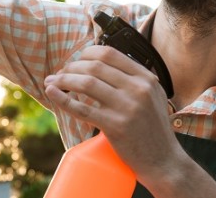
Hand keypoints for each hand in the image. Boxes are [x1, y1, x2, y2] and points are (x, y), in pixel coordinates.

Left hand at [44, 45, 181, 177]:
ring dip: (63, 80)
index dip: (86, 54)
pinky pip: (82, 109)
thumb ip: (134, 80)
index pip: (109, 54)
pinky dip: (62, 99)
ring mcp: (127, 107)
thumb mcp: (154, 97)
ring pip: (86, 83)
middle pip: (94, 66)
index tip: (76, 61)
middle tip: (60, 75)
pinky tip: (51, 93)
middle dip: (71, 67)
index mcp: (146, 79)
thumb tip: (101, 66)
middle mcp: (138, 89)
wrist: (163, 161)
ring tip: (52, 82)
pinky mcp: (115, 126)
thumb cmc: (154, 131)